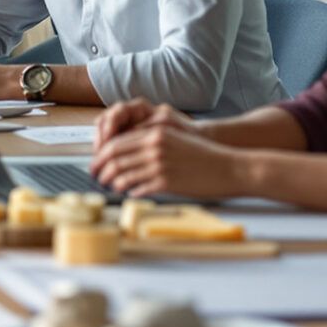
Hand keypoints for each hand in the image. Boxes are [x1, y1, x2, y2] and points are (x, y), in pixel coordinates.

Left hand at [89, 106, 240, 197]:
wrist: (230, 167)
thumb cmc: (204, 155)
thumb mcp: (176, 140)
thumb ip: (151, 142)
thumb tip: (127, 154)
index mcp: (155, 133)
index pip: (117, 142)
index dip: (102, 154)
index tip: (97, 162)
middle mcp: (154, 146)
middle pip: (114, 158)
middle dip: (100, 168)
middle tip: (96, 176)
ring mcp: (159, 165)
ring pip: (123, 174)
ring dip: (112, 182)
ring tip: (109, 187)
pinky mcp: (166, 182)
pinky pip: (138, 188)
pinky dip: (129, 192)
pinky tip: (129, 193)